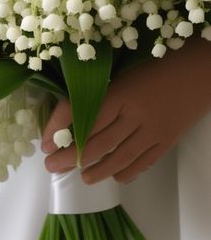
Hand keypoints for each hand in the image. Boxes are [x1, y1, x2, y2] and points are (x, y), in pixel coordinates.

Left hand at [41, 36, 210, 183]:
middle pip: (95, 143)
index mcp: (120, 92)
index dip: (59, 129)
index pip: (81, 114)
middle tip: (52, 167)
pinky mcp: (167, 141)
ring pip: (118, 158)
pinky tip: (116, 176)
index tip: (44, 144)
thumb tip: (71, 110)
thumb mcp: (126, 70)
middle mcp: (134, 115)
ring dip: (96, 171)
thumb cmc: (159, 62)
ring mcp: (152, 131)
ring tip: (81, 177)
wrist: (201, 68)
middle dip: (70, 158)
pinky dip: (127, 172)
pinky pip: (143, 162)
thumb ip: (103, 90)